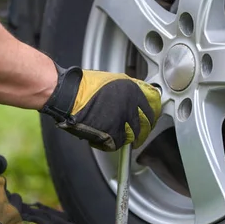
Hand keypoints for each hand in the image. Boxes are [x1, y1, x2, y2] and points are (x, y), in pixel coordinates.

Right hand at [40, 63, 161, 151]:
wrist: (70, 95)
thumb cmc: (88, 86)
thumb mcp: (116, 80)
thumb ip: (132, 89)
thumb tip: (143, 97)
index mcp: (134, 92)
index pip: (154, 106)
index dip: (153, 114)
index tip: (151, 117)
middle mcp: (131, 106)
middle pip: (147, 124)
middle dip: (145, 128)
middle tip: (142, 130)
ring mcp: (123, 121)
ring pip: (135, 135)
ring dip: (132, 137)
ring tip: (128, 136)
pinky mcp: (112, 134)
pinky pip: (120, 143)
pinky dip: (117, 143)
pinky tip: (112, 138)